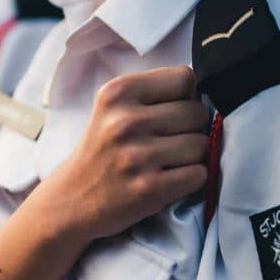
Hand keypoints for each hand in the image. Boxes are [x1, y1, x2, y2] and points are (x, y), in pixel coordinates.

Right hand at [51, 66, 208, 240]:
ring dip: (190, 156)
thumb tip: (210, 92)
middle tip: (163, 142)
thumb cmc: (99, 152)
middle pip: (197, 112)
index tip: (166, 114)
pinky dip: (189, 179)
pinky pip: (199, 174)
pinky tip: (166, 180)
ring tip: (163, 162)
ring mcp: (138, 156)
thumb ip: (152, 95)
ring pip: (201, 144)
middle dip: (189, 128)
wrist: (70, 201)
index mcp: (116, 93)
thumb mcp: (111, 110)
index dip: (183, 97)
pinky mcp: (149, 188)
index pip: (185, 78)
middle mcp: (125, 121)